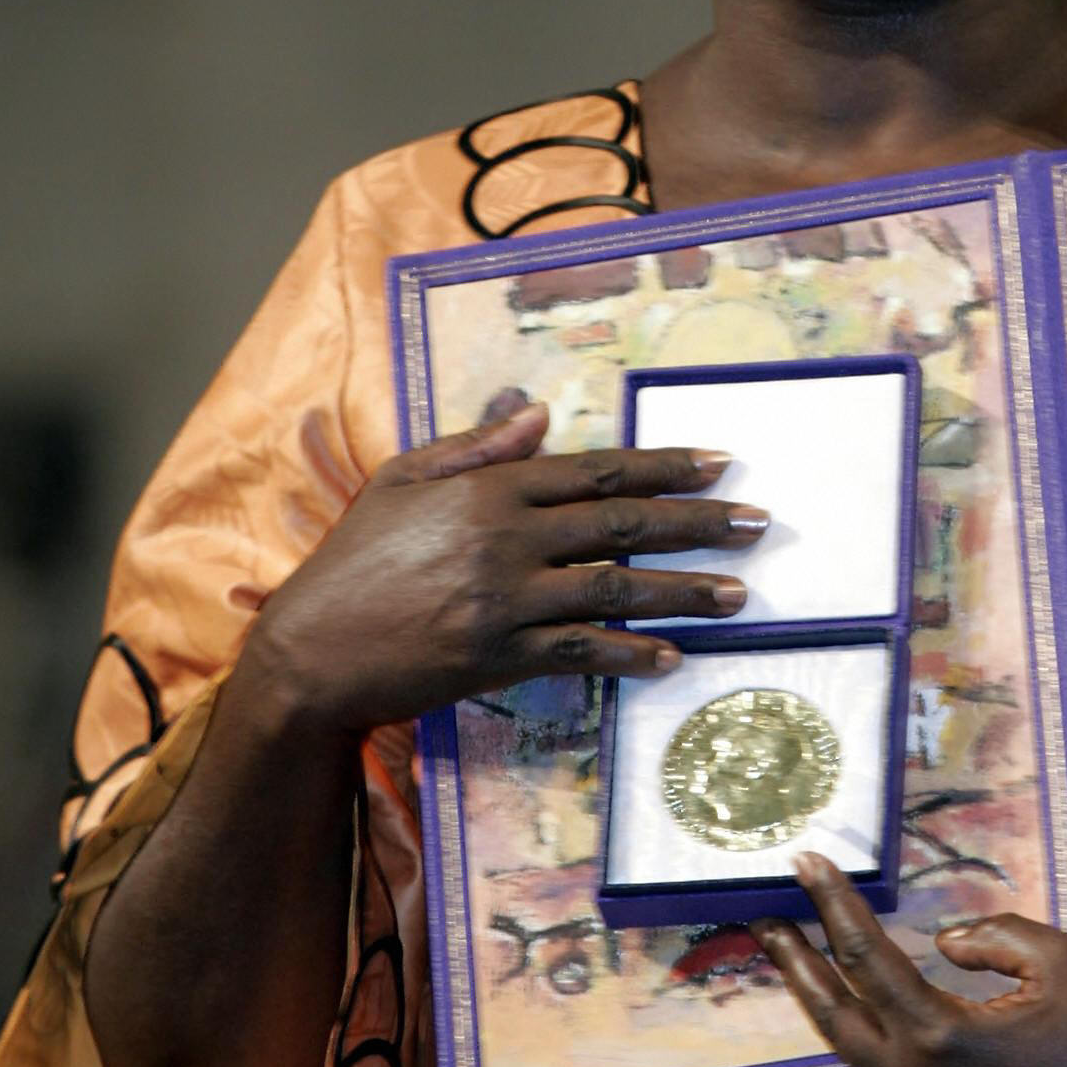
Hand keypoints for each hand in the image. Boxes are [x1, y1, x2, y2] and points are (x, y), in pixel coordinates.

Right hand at [240, 404, 766, 737]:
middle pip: (622, 524)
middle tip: (757, 524)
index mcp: (489, 490)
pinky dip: (630, 655)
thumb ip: (477, 445)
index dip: (663, 465)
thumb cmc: (354, 560)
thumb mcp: (404, 479)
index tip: (719, 464)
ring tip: (739, 593)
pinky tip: (672, 657)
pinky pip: (580, 652)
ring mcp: (504, 601)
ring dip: (684, 592)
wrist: (308, 651)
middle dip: (698, 522)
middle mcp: (506, 540)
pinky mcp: (497, 657)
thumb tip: (536, 409)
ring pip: (615, 588)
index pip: (596, 470)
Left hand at [754, 855, 1066, 1066]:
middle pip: (833, 1011)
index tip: (806, 863)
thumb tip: (939, 944)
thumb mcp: (1053, 956)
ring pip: (842, 1061)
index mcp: (941, 1036)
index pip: (866, 957)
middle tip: (764, 917)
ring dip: (811, 1011)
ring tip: (786, 968)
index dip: (833, 904)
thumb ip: (987, 937)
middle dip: (795, 958)